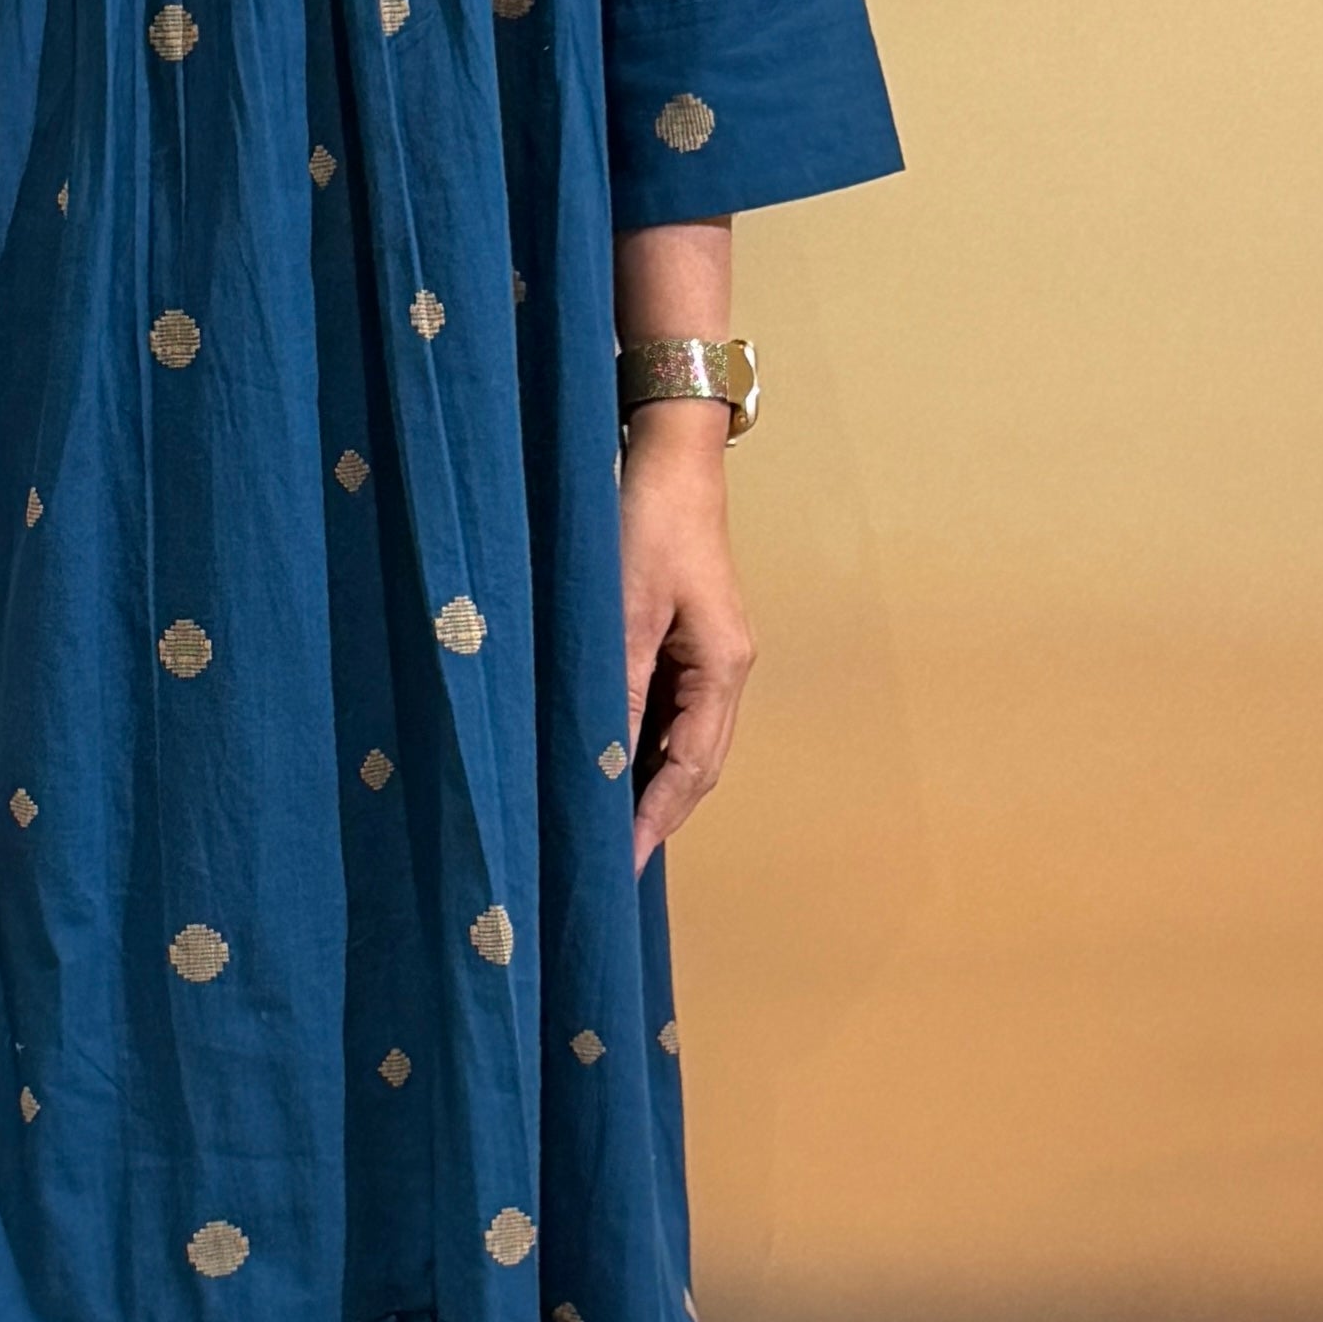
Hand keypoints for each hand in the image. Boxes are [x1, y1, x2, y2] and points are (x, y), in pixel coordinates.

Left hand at [617, 412, 752, 869]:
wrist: (666, 455)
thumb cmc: (648, 522)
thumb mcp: (624, 609)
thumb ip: (618, 688)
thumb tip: (602, 762)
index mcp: (723, 667)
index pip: (692, 769)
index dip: (655, 821)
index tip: (618, 866)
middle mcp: (723, 670)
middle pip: (694, 765)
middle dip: (653, 815)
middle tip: (603, 865)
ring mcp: (705, 656)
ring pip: (679, 742)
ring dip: (643, 784)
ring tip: (599, 830)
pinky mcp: (681, 640)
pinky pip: (663, 711)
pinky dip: (636, 745)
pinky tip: (602, 765)